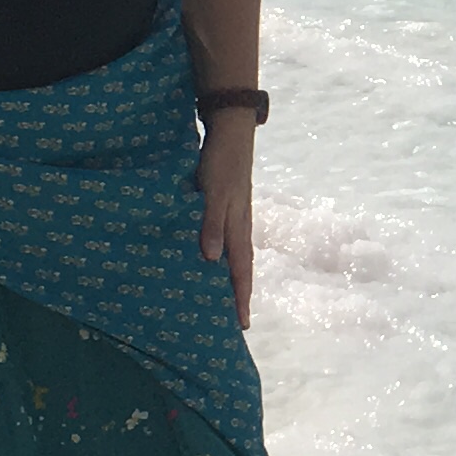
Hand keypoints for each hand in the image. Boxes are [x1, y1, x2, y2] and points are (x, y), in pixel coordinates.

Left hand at [199, 113, 255, 330]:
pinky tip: (217, 258)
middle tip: (240, 320)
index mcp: (239, 225)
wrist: (232, 130)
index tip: (243, 324)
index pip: (241, 269)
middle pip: (244, 266)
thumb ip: (212, 223)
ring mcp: (237, 214)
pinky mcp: (230, 205)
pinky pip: (231, 239)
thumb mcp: (215, 192)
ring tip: (231, 297)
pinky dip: (227, 256)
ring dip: (235, 276)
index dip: (241, 296)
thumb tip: (211, 259)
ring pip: (239, 254)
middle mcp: (241, 224)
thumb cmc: (221, 161)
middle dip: (242, 293)